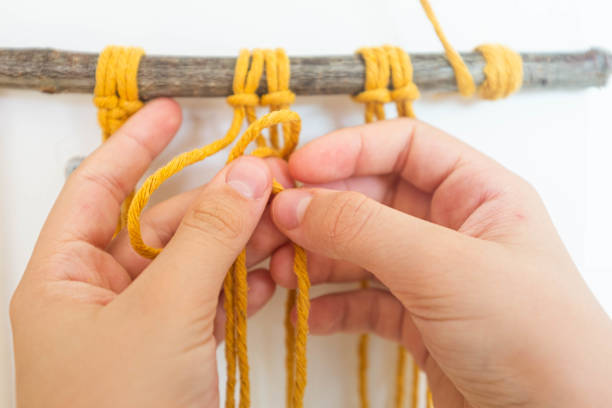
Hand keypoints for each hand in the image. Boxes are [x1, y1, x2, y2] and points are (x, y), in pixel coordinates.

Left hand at [10, 99, 289, 407]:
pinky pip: (213, 299)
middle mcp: (100, 294)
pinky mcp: (178, 348)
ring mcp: (143, 322)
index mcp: (66, 276)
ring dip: (240, 244)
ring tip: (283, 228)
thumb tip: (247, 175)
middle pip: (162, 224)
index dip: (137, 144)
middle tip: (268, 183)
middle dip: (216, 205)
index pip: (100, 187)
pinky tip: (274, 276)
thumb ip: (207, 238)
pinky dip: (245, 286)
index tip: (175, 111)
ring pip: (196, 261)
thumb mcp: (163, 313)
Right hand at [270, 119, 611, 407]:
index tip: (298, 168)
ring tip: (280, 274)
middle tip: (274, 225)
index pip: (404, 146)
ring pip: (360, 249)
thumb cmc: (533, 337)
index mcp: (477, 193)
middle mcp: (453, 228)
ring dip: (317, 258)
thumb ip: (363, 229)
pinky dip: (332, 305)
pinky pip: (363, 299)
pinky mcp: (418, 319)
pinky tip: (310, 315)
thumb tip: (295, 202)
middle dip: (320, 210)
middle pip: (371, 197)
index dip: (349, 149)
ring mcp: (432, 275)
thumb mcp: (443, 268)